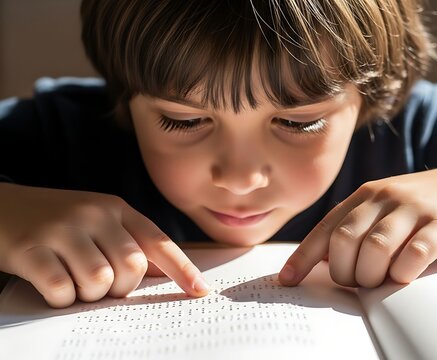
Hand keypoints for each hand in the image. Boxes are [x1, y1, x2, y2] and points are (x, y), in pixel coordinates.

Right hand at [0, 184, 209, 307]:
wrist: (1, 206)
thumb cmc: (57, 221)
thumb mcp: (96, 221)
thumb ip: (127, 243)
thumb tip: (161, 276)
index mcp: (116, 208)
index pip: (157, 240)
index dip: (182, 268)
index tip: (200, 290)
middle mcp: (94, 214)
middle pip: (131, 266)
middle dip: (122, 288)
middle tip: (103, 285)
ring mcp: (62, 228)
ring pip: (100, 280)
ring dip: (90, 295)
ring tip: (76, 284)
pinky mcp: (30, 248)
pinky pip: (62, 289)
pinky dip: (63, 299)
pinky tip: (54, 288)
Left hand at [279, 161, 436, 287]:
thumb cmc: (419, 204)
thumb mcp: (383, 207)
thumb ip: (356, 228)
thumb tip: (323, 262)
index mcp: (364, 196)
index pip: (325, 228)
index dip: (303, 256)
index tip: (287, 280)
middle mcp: (384, 198)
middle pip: (345, 240)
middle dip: (344, 271)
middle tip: (356, 281)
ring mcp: (413, 209)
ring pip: (376, 247)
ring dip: (371, 274)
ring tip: (379, 280)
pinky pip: (415, 251)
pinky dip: (404, 270)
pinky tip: (404, 274)